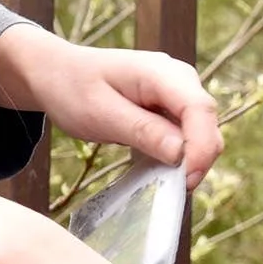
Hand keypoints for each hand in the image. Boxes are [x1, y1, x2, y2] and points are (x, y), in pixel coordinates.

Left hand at [0, 25, 221, 187]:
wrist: (55, 72)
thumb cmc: (72, 87)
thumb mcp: (99, 112)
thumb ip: (141, 130)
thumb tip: (181, 153)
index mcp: (162, 73)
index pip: (200, 109)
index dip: (201, 147)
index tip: (186, 180)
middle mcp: (179, 81)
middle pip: (207, 125)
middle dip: (197, 159)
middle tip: (170, 191)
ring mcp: (177, 95)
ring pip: (200, 135)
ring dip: (187, 161)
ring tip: (159, 182)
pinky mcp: (170, 110)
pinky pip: (185, 138)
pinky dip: (176, 157)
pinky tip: (156, 171)